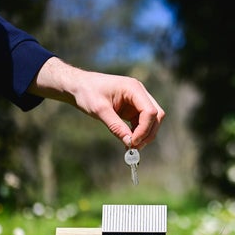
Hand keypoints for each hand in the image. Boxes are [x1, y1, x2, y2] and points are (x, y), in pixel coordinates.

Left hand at [28, 57, 164, 148]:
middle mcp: (139, 93)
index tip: (132, 142)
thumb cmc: (87, 93)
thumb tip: (129, 143)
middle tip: (134, 148)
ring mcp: (137, 100)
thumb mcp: (99, 110)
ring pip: (152, 121)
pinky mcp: (133, 108)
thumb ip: (116, 126)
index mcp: (134, 88)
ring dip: (144, 135)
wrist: (78, 86)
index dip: (144, 129)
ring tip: (130, 147)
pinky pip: (142, 123)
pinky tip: (128, 141)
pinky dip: (138, 133)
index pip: (150, 111)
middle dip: (148, 133)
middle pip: (156, 116)